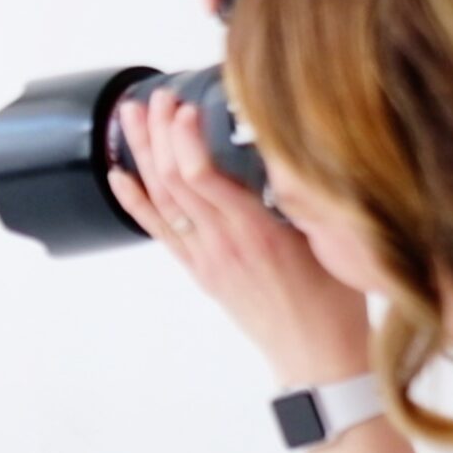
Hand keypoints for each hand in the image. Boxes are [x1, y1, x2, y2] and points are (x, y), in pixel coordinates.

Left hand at [108, 88, 371, 383]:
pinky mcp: (201, 271)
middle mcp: (222, 242)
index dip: (186, 137)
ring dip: (143, 154)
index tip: (186, 105)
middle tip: (158, 96)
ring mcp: (206, 258)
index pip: (203, 177)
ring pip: (162, 198)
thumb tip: (286, 149)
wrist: (317, 356)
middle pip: (174, 178)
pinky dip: (135, 201)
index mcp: (255, 231)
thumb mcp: (329, 240)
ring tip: (130, 116)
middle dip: (160, 131)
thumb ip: (302, 198)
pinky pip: (160, 231)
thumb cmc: (334, 300)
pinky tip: (118, 175)